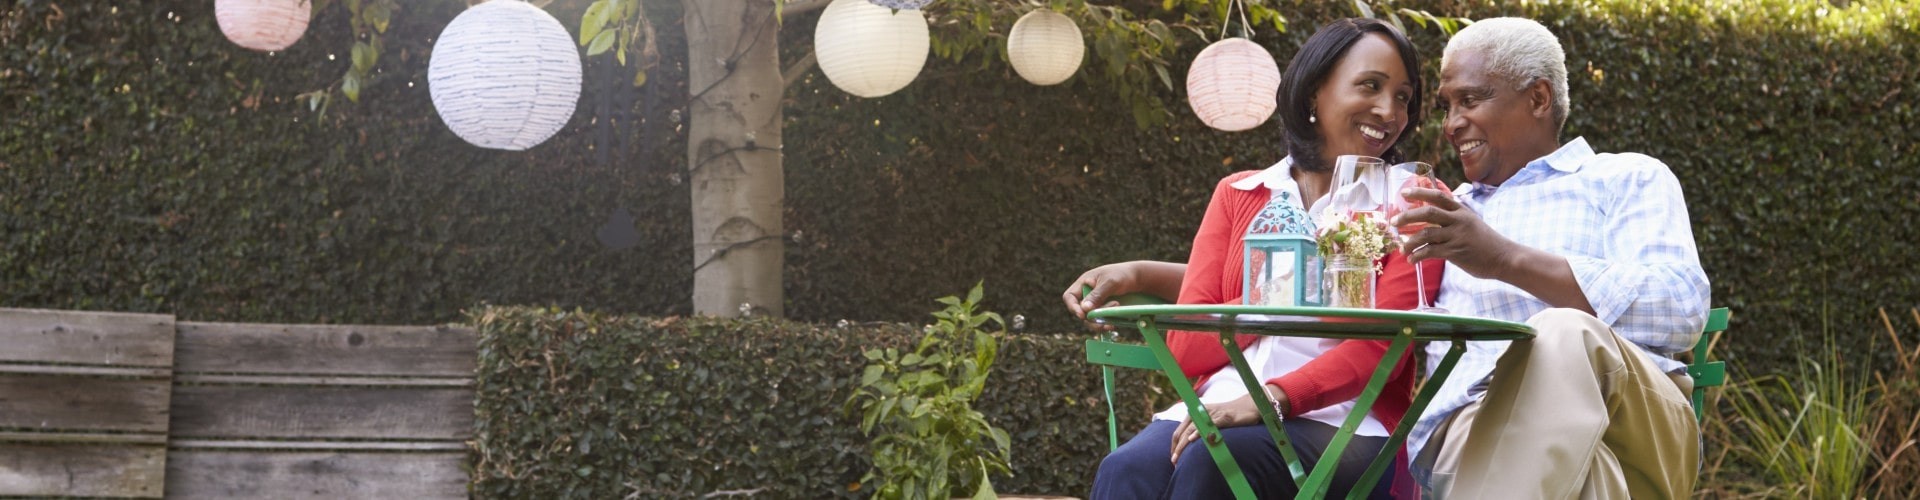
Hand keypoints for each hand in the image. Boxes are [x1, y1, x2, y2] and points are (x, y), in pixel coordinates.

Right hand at [1061, 263, 1139, 330]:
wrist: (1139, 278)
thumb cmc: (1123, 275)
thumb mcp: (1110, 283)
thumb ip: (1097, 295)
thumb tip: (1084, 309)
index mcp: (1084, 283)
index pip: (1069, 297)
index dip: (1073, 307)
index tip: (1082, 315)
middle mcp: (1087, 294)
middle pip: (1080, 311)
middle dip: (1091, 316)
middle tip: (1106, 314)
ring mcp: (1096, 303)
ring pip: (1090, 319)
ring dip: (1099, 322)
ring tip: (1112, 320)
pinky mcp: (1104, 310)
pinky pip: (1100, 320)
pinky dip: (1104, 324)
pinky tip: (1112, 324)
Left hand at [1169, 386, 1286, 464]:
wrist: (1248, 406)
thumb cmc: (1228, 416)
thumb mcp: (1210, 423)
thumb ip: (1200, 431)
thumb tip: (1189, 446)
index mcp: (1194, 414)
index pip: (1179, 431)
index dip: (1174, 445)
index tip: (1173, 458)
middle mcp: (1200, 413)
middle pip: (1183, 432)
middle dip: (1177, 448)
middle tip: (1174, 462)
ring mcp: (1211, 414)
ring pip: (1192, 430)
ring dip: (1184, 444)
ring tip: (1178, 456)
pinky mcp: (1223, 417)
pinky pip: (1209, 425)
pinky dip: (1200, 432)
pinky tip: (1193, 439)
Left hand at [1393, 186, 1518, 279]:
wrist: (1504, 258)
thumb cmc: (1485, 242)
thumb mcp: (1471, 223)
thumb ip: (1453, 219)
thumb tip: (1431, 219)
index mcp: (1461, 211)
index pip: (1438, 196)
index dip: (1420, 192)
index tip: (1404, 193)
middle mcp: (1458, 220)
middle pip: (1428, 212)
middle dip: (1407, 216)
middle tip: (1393, 221)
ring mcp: (1457, 236)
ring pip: (1426, 233)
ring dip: (1409, 241)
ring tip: (1402, 248)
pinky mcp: (1455, 252)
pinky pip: (1430, 251)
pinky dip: (1417, 256)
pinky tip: (1412, 260)